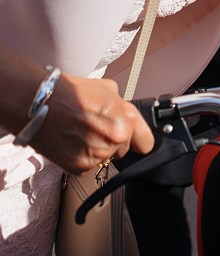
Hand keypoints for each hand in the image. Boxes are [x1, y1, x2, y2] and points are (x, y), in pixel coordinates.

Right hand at [30, 74, 154, 174]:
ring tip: (79, 132)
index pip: (146, 143)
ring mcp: (97, 155)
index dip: (140, 140)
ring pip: (105, 157)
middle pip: (123, 149)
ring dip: (96, 148)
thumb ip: (122, 106)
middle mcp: (114, 140)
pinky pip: (88, 165)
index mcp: (125, 120)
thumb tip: (127, 115)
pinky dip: (81, 157)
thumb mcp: (107, 89)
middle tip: (94, 127)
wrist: (37, 103)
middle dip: (113, 140)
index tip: (137, 141)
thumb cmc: (70, 92)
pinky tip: (71, 142)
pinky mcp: (79, 166)